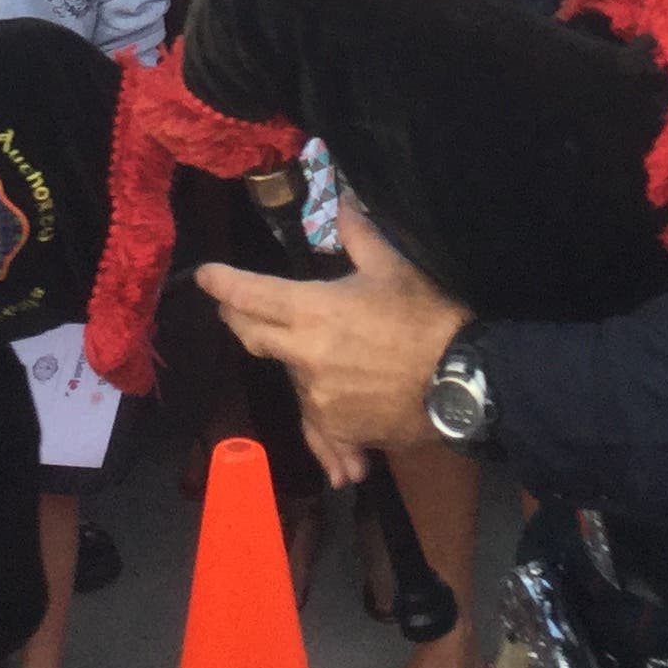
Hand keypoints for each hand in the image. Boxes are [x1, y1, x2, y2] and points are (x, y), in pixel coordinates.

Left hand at [195, 208, 468, 478]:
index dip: (222, 283)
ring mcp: (319, 398)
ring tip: (318, 359)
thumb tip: (343, 204)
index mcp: (312, 310)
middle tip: (234, 309)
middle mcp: (305, 356)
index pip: (251, 294)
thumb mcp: (394, 267)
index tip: (204, 277)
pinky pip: (320, 430)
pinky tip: (336, 463)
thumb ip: (359, 236)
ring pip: (288, 378)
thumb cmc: (428, 318)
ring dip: (294, 364)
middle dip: (238, 318)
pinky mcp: (339, 429)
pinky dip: (325, 437)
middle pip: (252, 336)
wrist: (463, 381)